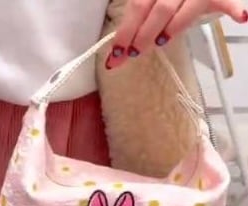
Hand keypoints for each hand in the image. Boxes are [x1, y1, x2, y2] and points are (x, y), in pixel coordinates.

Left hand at [106, 0, 246, 68]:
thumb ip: (140, 9)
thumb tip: (122, 43)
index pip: (136, 6)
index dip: (125, 32)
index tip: (115, 55)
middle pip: (159, 10)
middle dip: (143, 36)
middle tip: (134, 53)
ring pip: (186, 8)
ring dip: (173, 28)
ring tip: (160, 42)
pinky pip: (225, 0)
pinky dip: (233, 8)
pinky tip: (240, 17)